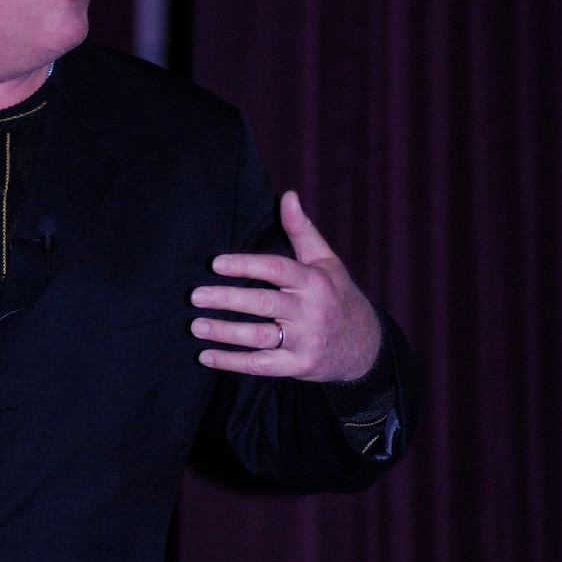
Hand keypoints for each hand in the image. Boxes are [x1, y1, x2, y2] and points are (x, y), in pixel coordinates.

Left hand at [190, 190, 381, 381]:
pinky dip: (231, 362)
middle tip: (195, 296)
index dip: (246, 265)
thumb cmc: (336, 296)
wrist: (365, 346)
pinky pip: (260, 365)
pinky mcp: (298, 366)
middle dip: (227, 299)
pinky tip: (205, 356)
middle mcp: (311, 311)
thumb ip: (302, 230)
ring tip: (196, 325)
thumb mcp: (326, 261)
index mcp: (315, 282)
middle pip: (264, 303)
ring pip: (259, 336)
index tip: (216, 264)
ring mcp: (306, 341)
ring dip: (224, 332)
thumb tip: (287, 195)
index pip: (277, 269)